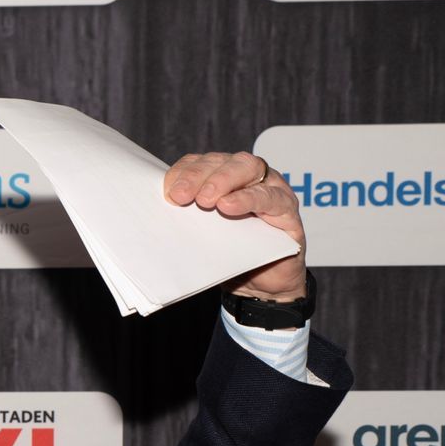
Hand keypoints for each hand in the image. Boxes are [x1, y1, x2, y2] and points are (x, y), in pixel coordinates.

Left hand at [162, 150, 306, 299]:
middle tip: (182, 196)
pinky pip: (269, 197)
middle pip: (225, 160)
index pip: (203, 162)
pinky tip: (229, 207)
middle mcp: (250, 176)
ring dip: (222, 180)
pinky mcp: (287, 210)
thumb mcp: (203, 233)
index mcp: (225, 176)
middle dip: (200, 175)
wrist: (262, 285)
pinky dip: (248, 198)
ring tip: (205, 199)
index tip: (168, 191)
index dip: (185, 172)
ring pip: (248, 168)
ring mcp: (272, 188)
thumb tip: (157, 213)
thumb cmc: (230, 253)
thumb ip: (188, 217)